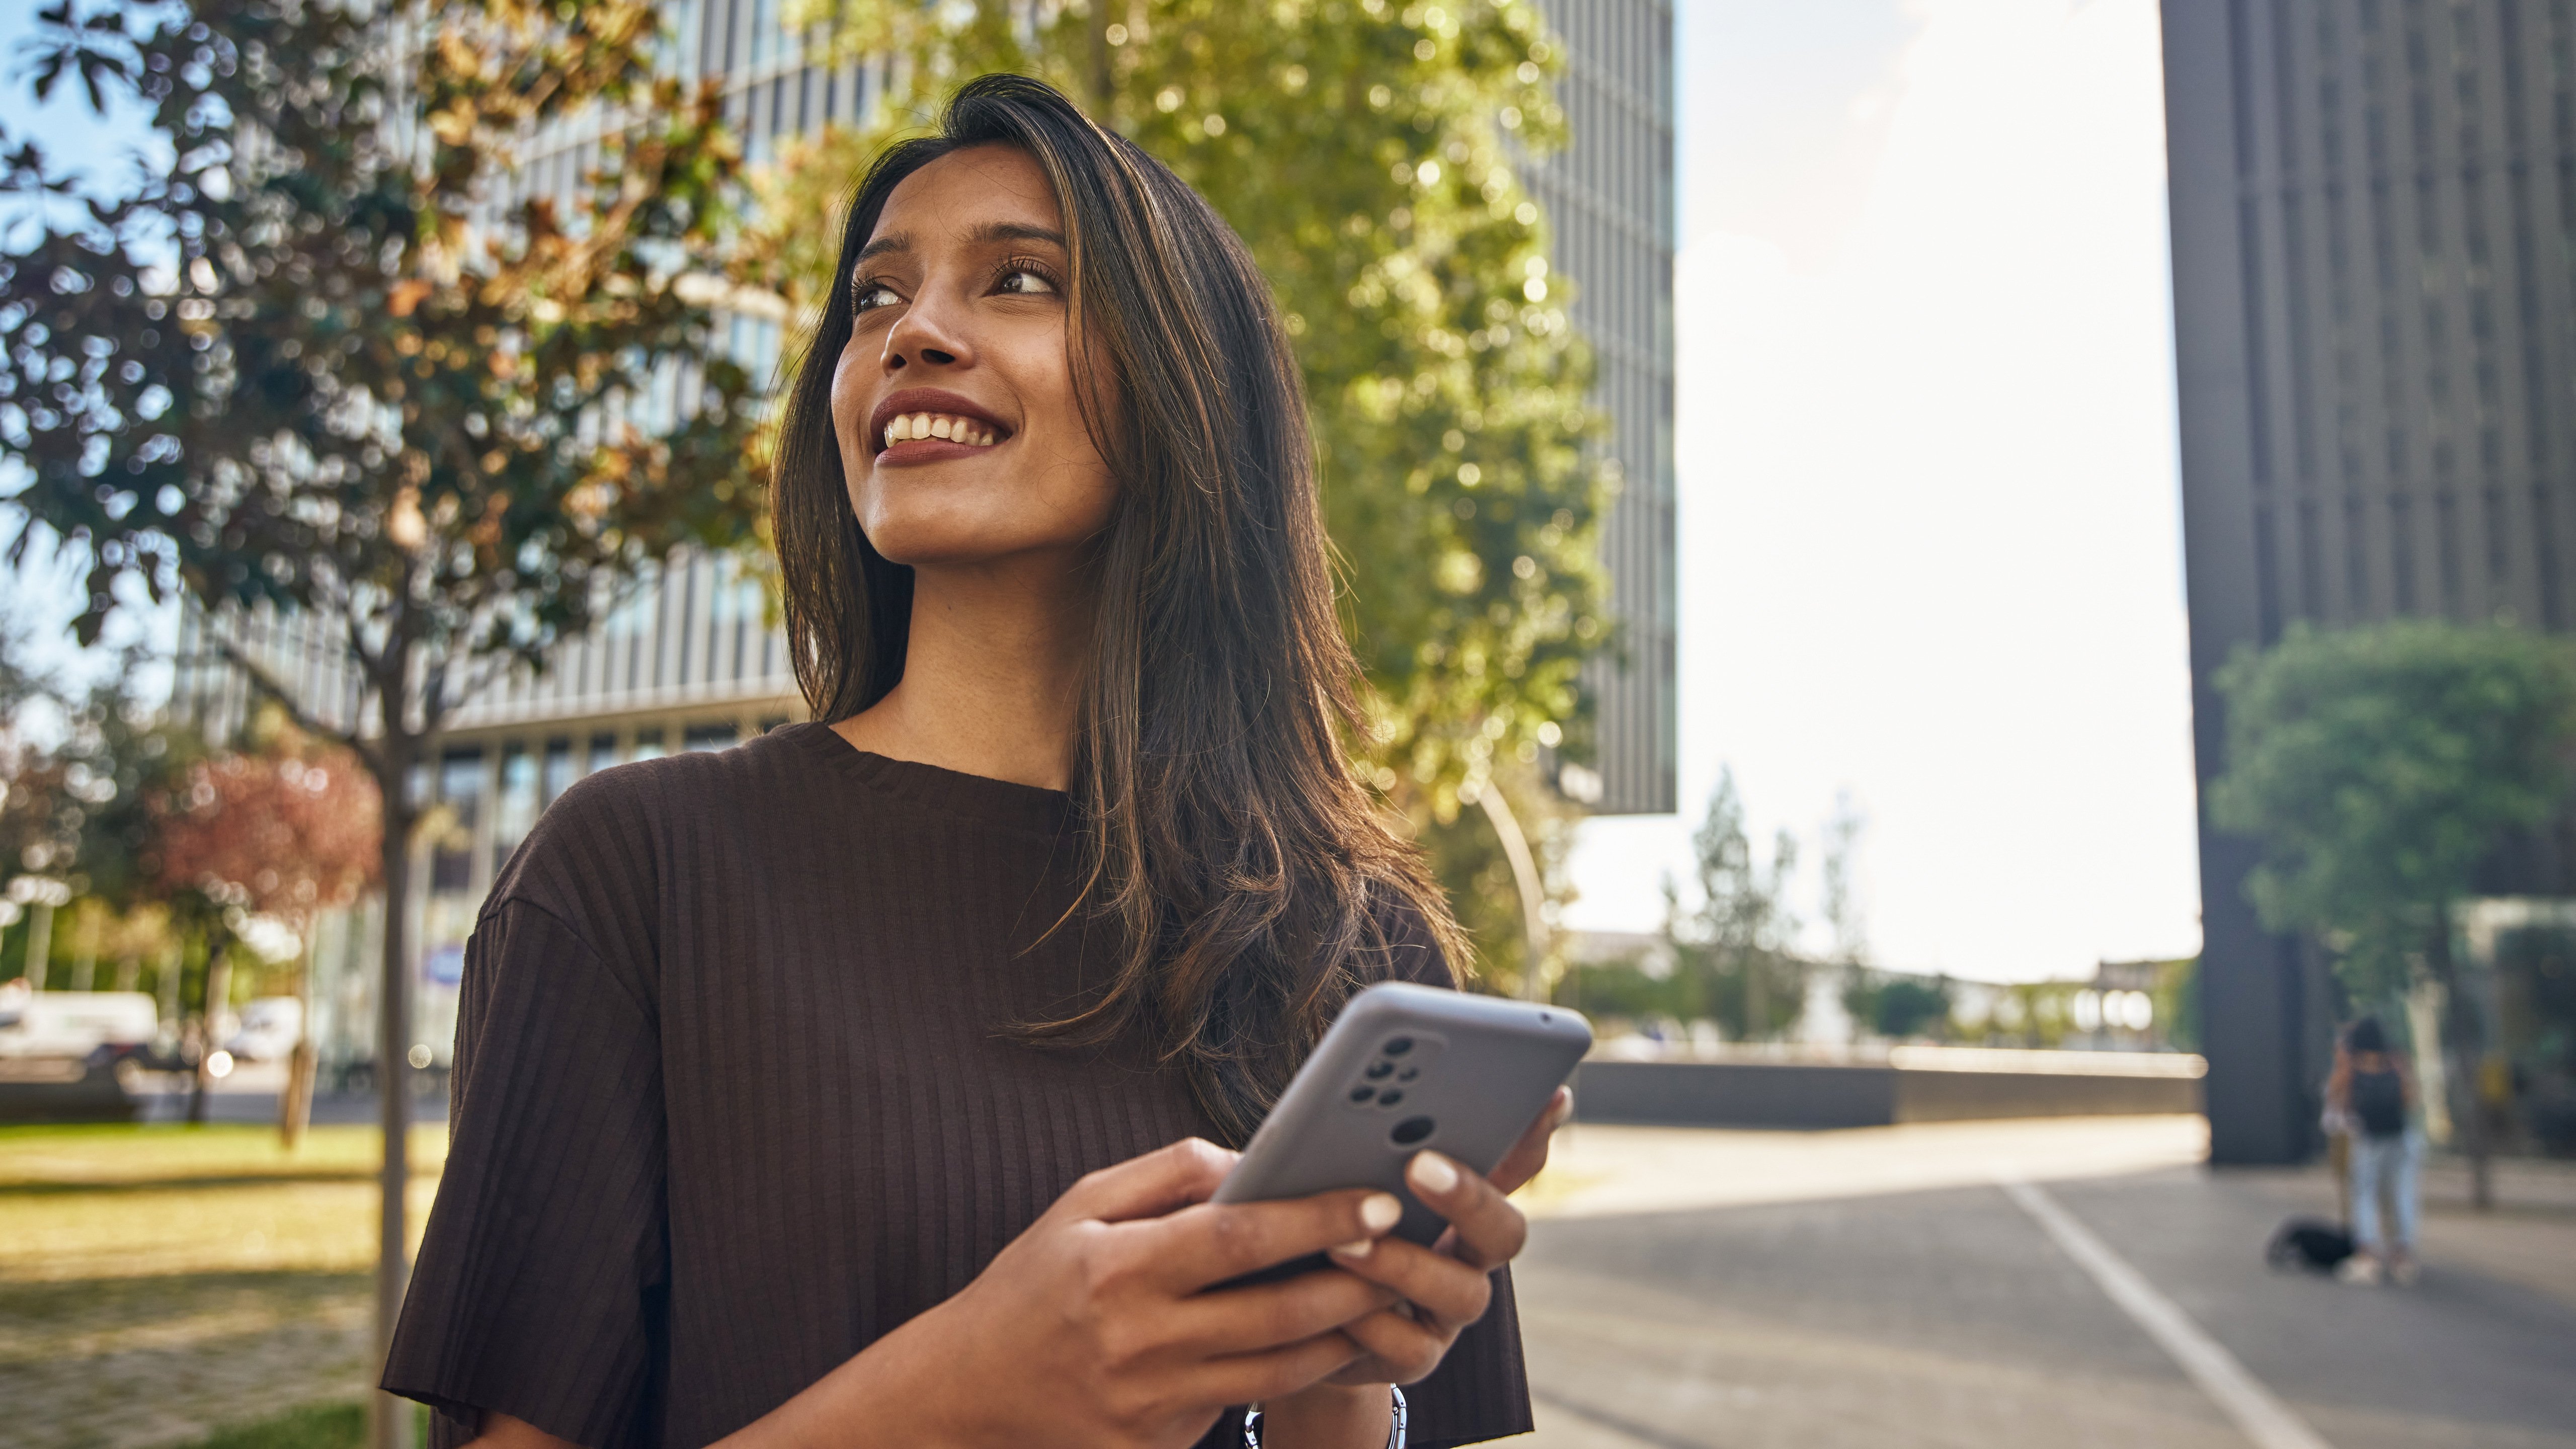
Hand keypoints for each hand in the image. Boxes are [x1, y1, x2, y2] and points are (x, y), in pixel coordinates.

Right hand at [817, 1137, 1409, 1448]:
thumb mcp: (1082, 1205)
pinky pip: (1243, 1403)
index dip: (1314, 1219)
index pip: (1238, 1238)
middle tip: (1405, 1249)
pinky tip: (1324, 1340)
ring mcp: (1150, 1404)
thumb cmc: (1035, 1282)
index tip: (1373, 1200)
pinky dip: (1290, 1371)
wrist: (971, 1389)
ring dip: (1341, 1333)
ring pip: (1277, 1369)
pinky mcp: (1158, 1445)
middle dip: (1354, 1281)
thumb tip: (1251, 1161)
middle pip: (1277, 1313)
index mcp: (1119, 1269)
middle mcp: (1139, 1341)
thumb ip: (1168, 1173)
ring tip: (1383, 1294)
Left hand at [1308, 1086, 1570, 1388]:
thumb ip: (1374, 1138)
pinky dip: (1367, 1319)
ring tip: (1340, 1241)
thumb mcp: (1343, 1172)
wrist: (1288, 1308)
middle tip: (1420, 1165)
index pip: (1519, 1162)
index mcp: (1465, 1201)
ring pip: (1461, 1292)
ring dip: (1399, 1263)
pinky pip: (1407, 1345)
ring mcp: (1449, 1313)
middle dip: (1468, 1198)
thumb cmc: (1322, 1221)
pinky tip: (1326, 1294)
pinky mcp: (1414, 1359)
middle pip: (1506, 1231)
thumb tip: (1385, 1090)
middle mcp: (1471, 1257)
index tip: (1549, 1093)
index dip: (1536, 1133)